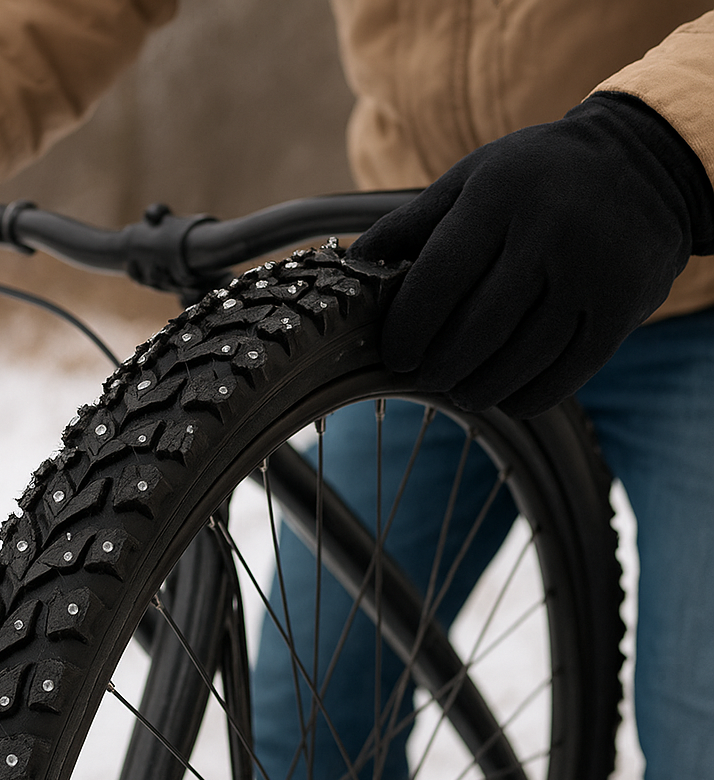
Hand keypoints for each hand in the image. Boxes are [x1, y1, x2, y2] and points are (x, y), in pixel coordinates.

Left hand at [348, 94, 713, 416]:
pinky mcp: (625, 308)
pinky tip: (506, 395)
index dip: (408, 329)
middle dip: (439, 366)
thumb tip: (355, 262)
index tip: (394, 354)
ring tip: (460, 390)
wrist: (648, 160)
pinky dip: (527, 395)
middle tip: (424, 376)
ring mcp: (592, 273)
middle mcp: (550, 233)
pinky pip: (565, 374)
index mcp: (500, 197)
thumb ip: (413, 222)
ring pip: (519, 360)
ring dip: (478, 388)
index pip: (437, 282)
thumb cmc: (537, 176)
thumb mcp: (473, 177)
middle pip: (475, 330)